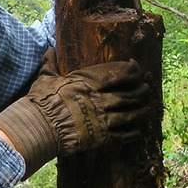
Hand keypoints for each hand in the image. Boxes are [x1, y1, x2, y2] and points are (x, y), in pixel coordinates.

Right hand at [0, 51, 149, 177]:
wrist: (38, 127)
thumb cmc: (40, 101)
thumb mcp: (45, 78)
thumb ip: (50, 64)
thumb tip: (48, 49)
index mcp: (86, 83)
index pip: (115, 73)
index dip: (130, 69)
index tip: (136, 66)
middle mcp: (98, 100)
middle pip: (127, 94)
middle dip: (139, 91)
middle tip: (146, 89)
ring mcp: (101, 119)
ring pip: (129, 114)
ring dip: (140, 111)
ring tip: (148, 108)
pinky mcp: (100, 137)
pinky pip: (122, 135)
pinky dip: (132, 134)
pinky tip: (138, 132)